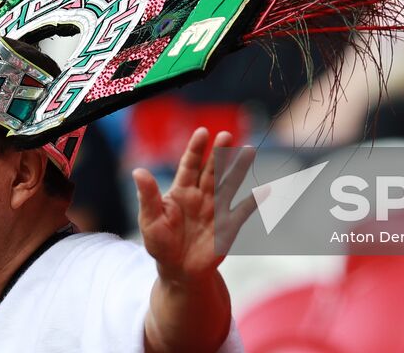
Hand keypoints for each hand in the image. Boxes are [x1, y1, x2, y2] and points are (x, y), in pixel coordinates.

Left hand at [133, 127, 256, 282]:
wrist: (179, 271)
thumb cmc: (161, 243)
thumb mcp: (149, 221)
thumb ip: (147, 196)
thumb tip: (137, 171)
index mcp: (181, 191)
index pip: (189, 165)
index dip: (196, 149)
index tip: (203, 132)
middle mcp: (201, 195)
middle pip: (212, 170)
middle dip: (219, 153)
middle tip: (226, 135)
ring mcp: (216, 209)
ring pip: (229, 184)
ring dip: (238, 168)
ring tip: (249, 149)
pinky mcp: (228, 226)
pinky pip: (243, 211)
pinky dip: (254, 202)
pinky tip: (266, 190)